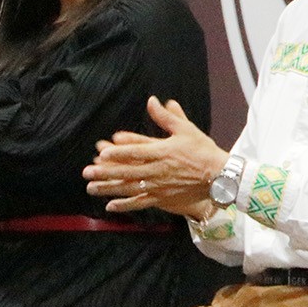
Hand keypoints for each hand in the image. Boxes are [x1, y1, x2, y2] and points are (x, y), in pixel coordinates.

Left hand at [84, 96, 228, 215]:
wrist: (220, 175)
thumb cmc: (202, 150)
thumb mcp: (186, 129)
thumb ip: (167, 116)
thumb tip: (153, 101)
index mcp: (164, 151)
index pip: (137, 151)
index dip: (119, 152)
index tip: (102, 152)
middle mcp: (159, 170)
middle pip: (128, 171)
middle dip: (105, 172)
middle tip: (87, 171)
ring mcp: (160, 186)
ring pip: (130, 188)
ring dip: (109, 189)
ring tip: (91, 188)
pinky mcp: (164, 198)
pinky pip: (141, 202)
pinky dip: (126, 205)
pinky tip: (111, 206)